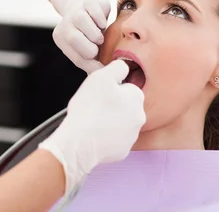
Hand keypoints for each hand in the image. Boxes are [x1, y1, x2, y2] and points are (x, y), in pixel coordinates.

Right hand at [38, 60, 145, 194]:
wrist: (79, 142)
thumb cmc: (89, 109)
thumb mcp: (101, 77)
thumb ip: (117, 68)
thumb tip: (124, 67)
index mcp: (136, 98)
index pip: (126, 87)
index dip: (111, 88)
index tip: (100, 93)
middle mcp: (139, 118)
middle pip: (125, 106)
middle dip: (112, 105)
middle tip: (95, 107)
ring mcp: (132, 136)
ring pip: (120, 122)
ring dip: (110, 120)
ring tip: (93, 121)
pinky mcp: (122, 151)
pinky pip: (115, 139)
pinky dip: (106, 136)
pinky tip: (94, 134)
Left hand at [50, 0, 110, 73]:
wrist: (85, 3)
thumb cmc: (88, 32)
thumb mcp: (87, 48)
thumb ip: (92, 63)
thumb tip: (102, 76)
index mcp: (62, 39)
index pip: (78, 58)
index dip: (93, 64)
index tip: (104, 65)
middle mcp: (65, 24)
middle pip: (73, 38)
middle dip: (91, 46)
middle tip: (98, 46)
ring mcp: (76, 11)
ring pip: (81, 21)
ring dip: (96, 32)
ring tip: (100, 35)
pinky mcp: (88, 1)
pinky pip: (94, 10)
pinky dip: (101, 18)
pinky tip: (102, 23)